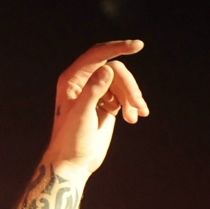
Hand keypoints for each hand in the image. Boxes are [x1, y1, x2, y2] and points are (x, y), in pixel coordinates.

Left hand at [44, 40, 149, 175]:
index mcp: (71, 79)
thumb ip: (94, 90)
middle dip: (129, 86)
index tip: (138, 45)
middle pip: (115, 70)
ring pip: (122, 82)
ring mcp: (96, 92)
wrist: (74, 162)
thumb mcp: (82, 114)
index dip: (117, 48)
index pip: (97, 56)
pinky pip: (125, 95)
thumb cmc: (71, 139)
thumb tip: (108, 69)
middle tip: (138, 105)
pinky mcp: (107, 104)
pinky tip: (135, 118)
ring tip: (136, 116)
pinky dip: (132, 105)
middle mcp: (83, 82)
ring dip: (133, 97)